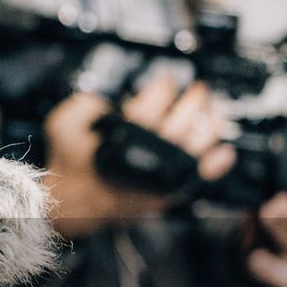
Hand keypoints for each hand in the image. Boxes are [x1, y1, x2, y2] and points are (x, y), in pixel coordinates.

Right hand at [43, 79, 233, 237]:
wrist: (71, 207)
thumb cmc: (70, 169)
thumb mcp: (62, 124)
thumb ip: (85, 103)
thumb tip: (109, 96)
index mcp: (129, 133)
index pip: (157, 98)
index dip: (164, 84)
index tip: (165, 79)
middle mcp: (151, 152)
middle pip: (187, 115)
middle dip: (194, 97)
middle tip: (196, 88)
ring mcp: (162, 174)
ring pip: (201, 143)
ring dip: (212, 123)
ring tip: (216, 110)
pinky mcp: (167, 191)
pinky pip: (201, 176)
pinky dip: (216, 164)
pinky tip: (224, 152)